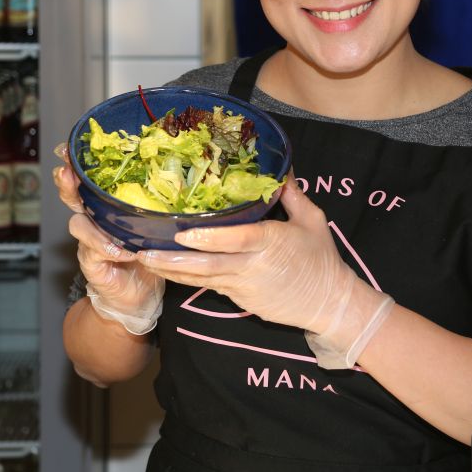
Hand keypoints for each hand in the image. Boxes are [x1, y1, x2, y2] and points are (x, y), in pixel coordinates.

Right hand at [53, 145, 164, 333]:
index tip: (67, 148)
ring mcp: (89, 243)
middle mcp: (93, 220)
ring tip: (104, 222)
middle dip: (67, 182)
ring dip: (91, 222)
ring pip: (78, 224)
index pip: (88, 180)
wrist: (139, 295)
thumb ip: (159, 203)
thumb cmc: (148, 253)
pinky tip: (120, 250)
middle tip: (66, 171)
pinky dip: (105, 249)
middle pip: (72, 196)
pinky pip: (92, 253)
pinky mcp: (92, 264)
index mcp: (106, 206)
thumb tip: (185, 175)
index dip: (76, 163)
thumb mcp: (154, 223)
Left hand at [137, 175, 392, 367]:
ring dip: (171, 271)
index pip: (237, 239)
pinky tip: (165, 270)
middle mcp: (253, 266)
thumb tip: (279, 168)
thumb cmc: (321, 259)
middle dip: (174, 260)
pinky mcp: (239, 299)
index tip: (183, 233)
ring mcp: (243, 286)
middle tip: (143, 251)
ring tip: (142, 259)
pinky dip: (186, 278)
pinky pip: (208, 286)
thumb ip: (292, 194)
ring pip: (202, 278)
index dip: (209, 238)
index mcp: (272, 242)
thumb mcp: (312, 220)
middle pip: (208, 264)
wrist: (328, 303)